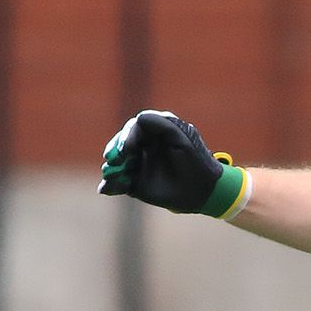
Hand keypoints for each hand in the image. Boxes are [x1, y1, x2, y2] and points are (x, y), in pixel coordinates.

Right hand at [98, 110, 245, 216]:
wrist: (204, 192)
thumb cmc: (196, 162)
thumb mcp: (182, 140)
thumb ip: (163, 125)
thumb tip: (139, 118)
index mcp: (155, 132)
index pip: (135, 128)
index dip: (127, 136)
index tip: (127, 148)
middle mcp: (144, 146)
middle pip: (121, 144)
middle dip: (115, 151)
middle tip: (113, 159)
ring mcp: (138, 164)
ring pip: (117, 163)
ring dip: (111, 169)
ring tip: (110, 176)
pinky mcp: (135, 183)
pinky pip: (119, 183)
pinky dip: (111, 186)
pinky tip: (106, 189)